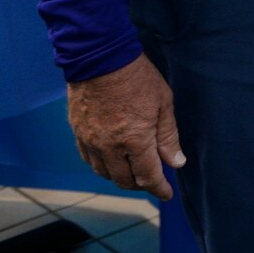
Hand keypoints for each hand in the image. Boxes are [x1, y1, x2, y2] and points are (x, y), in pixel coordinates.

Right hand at [66, 55, 185, 200]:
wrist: (100, 58)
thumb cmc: (137, 78)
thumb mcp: (163, 103)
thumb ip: (168, 136)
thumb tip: (176, 162)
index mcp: (134, 140)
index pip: (148, 175)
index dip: (159, 188)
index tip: (167, 194)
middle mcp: (109, 147)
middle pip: (124, 179)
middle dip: (141, 185)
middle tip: (152, 182)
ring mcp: (91, 141)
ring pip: (105, 173)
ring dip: (121, 178)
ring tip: (134, 173)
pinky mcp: (78, 133)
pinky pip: (89, 160)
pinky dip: (103, 166)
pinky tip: (112, 162)